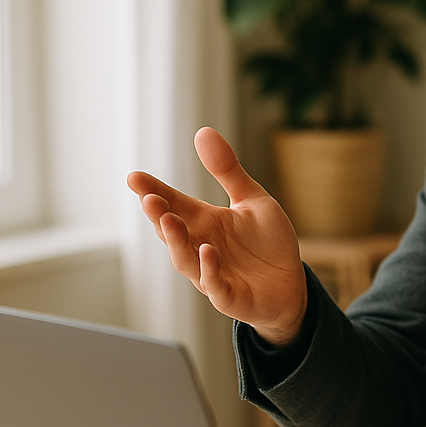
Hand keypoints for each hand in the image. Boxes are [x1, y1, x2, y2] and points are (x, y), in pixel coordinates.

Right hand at [126, 127, 307, 345]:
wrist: (291, 284)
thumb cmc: (268, 243)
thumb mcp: (252, 200)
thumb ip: (227, 171)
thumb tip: (203, 131)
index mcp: (204, 221)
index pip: (173, 203)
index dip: (153, 191)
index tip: (134, 177)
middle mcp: (200, 246)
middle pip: (172, 230)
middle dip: (159, 215)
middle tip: (149, 198)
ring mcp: (210, 273)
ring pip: (185, 259)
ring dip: (177, 240)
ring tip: (169, 220)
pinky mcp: (228, 295)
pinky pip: (214, 284)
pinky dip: (209, 268)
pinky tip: (208, 251)